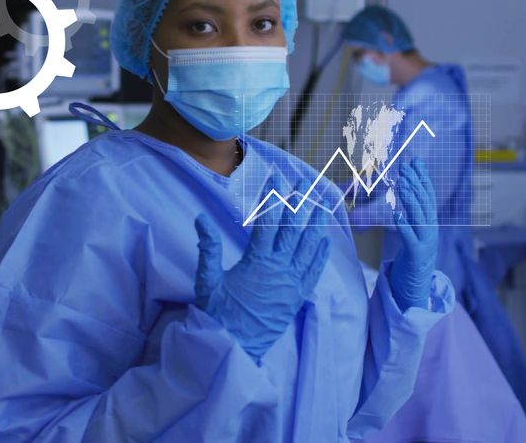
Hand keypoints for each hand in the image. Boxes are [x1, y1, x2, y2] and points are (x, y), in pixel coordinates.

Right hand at [194, 177, 330, 362]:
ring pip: (307, 248)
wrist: (233, 347)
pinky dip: (319, 255)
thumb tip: (201, 218)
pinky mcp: (297, 298)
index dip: (272, 198)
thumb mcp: (207, 279)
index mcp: (256, 262)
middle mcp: (278, 269)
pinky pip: (313, 273)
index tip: (276, 180)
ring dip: (315, 225)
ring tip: (322, 205)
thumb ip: (207, 247)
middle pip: (292, 230)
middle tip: (307, 183)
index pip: (267, 222)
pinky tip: (325, 241)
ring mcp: (291, 284)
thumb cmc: (217, 313)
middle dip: (299, 204)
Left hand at [388, 158, 438, 310]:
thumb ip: (410, 215)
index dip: (422, 178)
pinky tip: (396, 214)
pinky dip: (404, 225)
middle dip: (416, 183)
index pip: (428, 195)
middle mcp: (431, 230)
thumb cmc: (412, 257)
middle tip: (406, 166)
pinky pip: (410, 238)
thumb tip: (402, 193)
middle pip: (424, 202)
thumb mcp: (413, 232)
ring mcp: (426, 242)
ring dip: (410, 199)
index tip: (415, 161)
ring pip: (419, 217)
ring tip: (402, 183)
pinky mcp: (417, 255)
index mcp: (430, 223)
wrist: (417, 286)